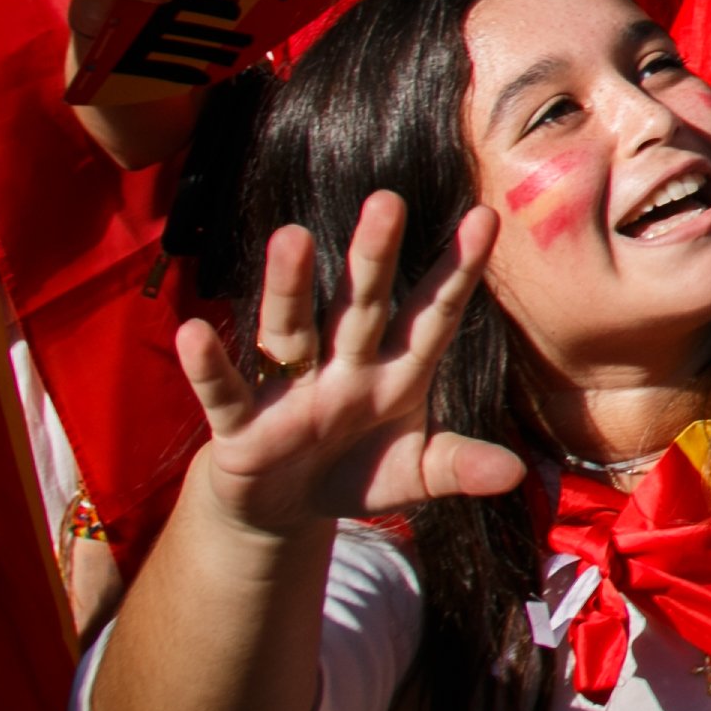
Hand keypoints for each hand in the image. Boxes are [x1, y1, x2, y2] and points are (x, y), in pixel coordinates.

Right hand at [179, 192, 525, 540]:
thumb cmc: (358, 472)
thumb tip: (516, 473)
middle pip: (361, 305)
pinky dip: (209, 365)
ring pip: (291, 329)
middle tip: (388, 201)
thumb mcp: (416, 475)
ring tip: (291, 236)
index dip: (456, 271)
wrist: (286, 509)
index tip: (486, 218)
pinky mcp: (240, 426)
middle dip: (373, 257)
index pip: (432, 316)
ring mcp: (290, 390)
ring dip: (288, 287)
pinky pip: (224, 391)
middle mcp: (344, 368)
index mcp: (395, 373)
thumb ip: (460, 465)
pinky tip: (194, 331)